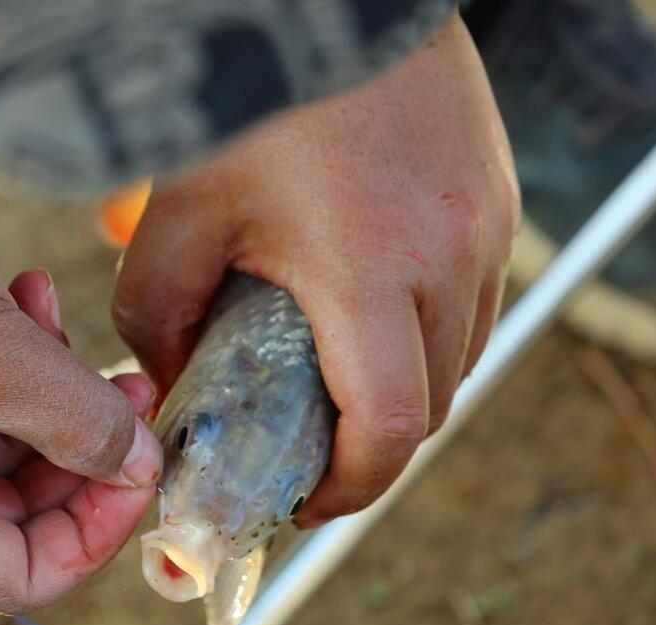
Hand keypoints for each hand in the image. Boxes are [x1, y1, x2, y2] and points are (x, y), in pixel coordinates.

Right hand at [0, 181, 161, 611]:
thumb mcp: (3, 360)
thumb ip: (88, 426)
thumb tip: (142, 467)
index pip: (25, 577)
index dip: (99, 527)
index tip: (141, 460)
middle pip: (12, 514)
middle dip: (76, 443)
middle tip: (123, 382)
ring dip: (38, 391)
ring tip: (56, 316)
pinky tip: (19, 300)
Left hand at [112, 13, 519, 527]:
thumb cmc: (248, 95)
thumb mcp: (181, 210)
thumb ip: (158, 313)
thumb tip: (171, 379)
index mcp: (375, 268)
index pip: (392, 427)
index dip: (350, 487)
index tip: (305, 498)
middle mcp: (453, 253)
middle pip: (432, 402)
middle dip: (371, 444)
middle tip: (308, 447)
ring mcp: (487, 220)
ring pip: (462, 352)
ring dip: (406, 384)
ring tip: (337, 378)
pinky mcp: (497, 189)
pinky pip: (475, 292)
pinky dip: (429, 324)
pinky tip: (371, 304)